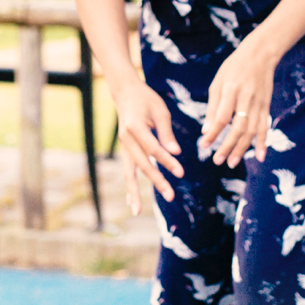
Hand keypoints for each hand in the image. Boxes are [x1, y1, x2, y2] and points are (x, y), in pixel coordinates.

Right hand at [113, 79, 182, 213]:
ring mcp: (123, 145)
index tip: (181, 173)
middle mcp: (126, 139)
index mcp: (135, 127)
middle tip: (170, 196)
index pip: (153, 149)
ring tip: (137, 212)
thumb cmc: (145, 99)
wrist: (124, 92)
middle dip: (156, 181)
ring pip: (128, 172)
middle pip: (142, 164)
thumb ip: (166, 133)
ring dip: (134, 192)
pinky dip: (129, 186)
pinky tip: (132, 202)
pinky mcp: (125, 149)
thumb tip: (176, 153)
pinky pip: (127, 171)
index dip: (167, 161)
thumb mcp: (160, 111)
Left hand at [198, 34, 276, 168]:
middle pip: (238, 127)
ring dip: (242, 148)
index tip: (203, 146)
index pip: (221, 117)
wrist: (260, 54)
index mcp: (230, 90)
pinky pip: (265, 127)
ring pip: (252, 130)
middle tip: (217, 160)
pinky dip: (263, 142)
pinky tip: (260, 156)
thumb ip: (212, 107)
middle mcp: (246, 97)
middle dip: (228, 146)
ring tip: (232, 162)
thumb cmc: (233, 68)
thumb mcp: (217, 82)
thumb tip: (206, 131)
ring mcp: (259, 102)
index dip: (213, 134)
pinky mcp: (267, 105)